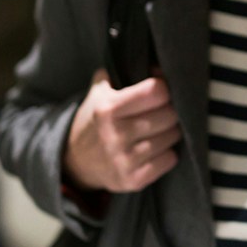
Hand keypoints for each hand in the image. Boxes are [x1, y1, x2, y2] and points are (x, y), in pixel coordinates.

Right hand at [63, 69, 180, 191]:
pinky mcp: (132, 180)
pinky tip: (156, 149)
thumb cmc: (96, 120)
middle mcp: (115, 135)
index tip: (160, 92)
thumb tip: (158, 65)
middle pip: (169, 115)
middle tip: (162, 112)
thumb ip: (122, 72)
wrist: (75, 162)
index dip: (163, 89)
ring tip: (158, 130)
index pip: (157, 91)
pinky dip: (167, 153)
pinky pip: (169, 160)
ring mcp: (124, 160)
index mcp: (107, 109)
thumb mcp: (100, 92)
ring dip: (170, 132)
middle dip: (170, 111)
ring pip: (172, 137)